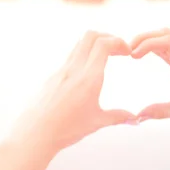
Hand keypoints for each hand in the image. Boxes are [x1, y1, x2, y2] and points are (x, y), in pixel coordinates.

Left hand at [8, 31, 137, 155]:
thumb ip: (118, 116)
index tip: (127, 51)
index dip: (118, 42)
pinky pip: (70, 57)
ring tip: (105, 57)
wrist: (35, 133)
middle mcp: (74, 69)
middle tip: (118, 49)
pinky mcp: (53, 76)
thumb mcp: (97, 122)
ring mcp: (61, 71)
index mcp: (89, 78)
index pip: (104, 44)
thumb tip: (134, 119)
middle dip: (108, 37)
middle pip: (91, 36)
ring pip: (79, 44)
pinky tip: (88, 72)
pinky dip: (84, 55)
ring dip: (95, 44)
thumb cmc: (65, 129)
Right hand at [130, 28, 169, 127]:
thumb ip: (161, 112)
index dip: (147, 43)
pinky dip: (158, 49)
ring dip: (151, 41)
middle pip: (167, 34)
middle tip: (128, 50)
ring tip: (133, 53)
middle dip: (145, 37)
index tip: (133, 56)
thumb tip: (138, 116)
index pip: (168, 41)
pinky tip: (145, 55)